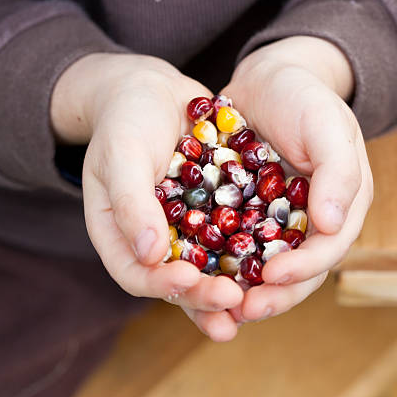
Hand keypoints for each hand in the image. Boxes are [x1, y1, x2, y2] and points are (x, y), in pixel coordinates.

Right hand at [51, 53, 242, 340]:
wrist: (155, 92)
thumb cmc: (126, 119)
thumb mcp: (121, 155)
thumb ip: (132, 203)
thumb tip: (150, 255)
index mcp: (119, 234)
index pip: (136, 274)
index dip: (161, 285)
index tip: (188, 279)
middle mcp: (153, 240)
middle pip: (177, 281)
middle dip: (204, 296)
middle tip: (232, 300)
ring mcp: (185, 229)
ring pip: (208, 268)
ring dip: (231, 288)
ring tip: (255, 305)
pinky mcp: (214, 213)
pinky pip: (232, 238)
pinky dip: (250, 251)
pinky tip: (276, 259)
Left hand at [221, 37, 372, 322]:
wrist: (267, 78)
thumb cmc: (304, 96)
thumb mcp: (327, 125)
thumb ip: (337, 173)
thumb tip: (331, 225)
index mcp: (340, 206)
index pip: (327, 249)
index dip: (303, 269)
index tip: (273, 277)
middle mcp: (310, 221)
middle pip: (297, 270)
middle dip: (274, 294)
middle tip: (244, 309)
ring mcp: (276, 220)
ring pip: (264, 266)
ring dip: (246, 290)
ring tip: (221, 308)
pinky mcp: (245, 214)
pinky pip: (235, 246)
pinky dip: (222, 265)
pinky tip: (200, 277)